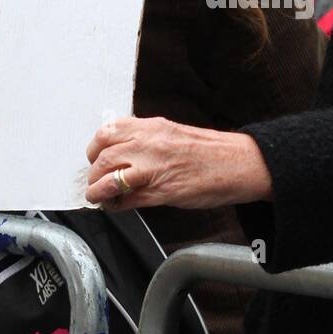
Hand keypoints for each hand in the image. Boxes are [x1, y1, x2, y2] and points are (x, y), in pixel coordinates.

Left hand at [85, 116, 273, 209]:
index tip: (95, 157)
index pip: (107, 132)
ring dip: (98, 190)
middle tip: (95, 180)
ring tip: (98, 196)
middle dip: (93, 172)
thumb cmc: (211, 151)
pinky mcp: (162, 192)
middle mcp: (150, 144)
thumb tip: (123, 150)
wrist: (239, 164)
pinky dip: (117, 205)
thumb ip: (147, 138)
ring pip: (109, 178)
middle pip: (103, 156)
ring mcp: (154, 168)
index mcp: (153, 128)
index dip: (95, 147)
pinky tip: (116, 206)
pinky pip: (128, 201)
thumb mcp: (173, 133)